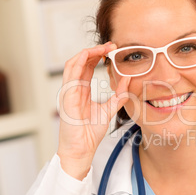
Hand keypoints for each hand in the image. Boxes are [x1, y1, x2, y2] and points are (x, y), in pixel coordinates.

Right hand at [57, 43, 129, 179]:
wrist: (81, 149)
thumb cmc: (90, 133)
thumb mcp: (109, 110)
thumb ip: (118, 96)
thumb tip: (128, 80)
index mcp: (81, 91)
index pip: (88, 67)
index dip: (98, 56)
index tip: (112, 50)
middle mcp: (74, 88)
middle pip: (81, 62)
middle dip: (95, 51)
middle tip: (111, 45)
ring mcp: (68, 91)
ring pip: (73, 63)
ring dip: (88, 53)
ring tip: (102, 48)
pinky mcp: (67, 96)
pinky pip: (70, 74)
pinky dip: (79, 62)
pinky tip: (89, 55)